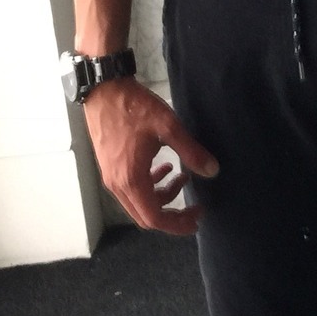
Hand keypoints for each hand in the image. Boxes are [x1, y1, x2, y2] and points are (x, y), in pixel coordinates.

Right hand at [82, 78, 218, 234]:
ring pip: (139, 203)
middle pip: (145, 216)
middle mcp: (117, 185)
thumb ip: (191, 151)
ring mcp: (111, 177)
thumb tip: (212, 171)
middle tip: (194, 207)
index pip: (154, 218)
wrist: (104, 91)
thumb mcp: (168, 127)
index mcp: (131, 180)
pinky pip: (131, 189)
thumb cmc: (135, 108)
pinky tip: (165, 168)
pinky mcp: (110, 167)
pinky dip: (150, 186)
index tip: (197, 217)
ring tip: (183, 177)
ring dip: (162, 197)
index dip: (177, 224)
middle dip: (172, 216)